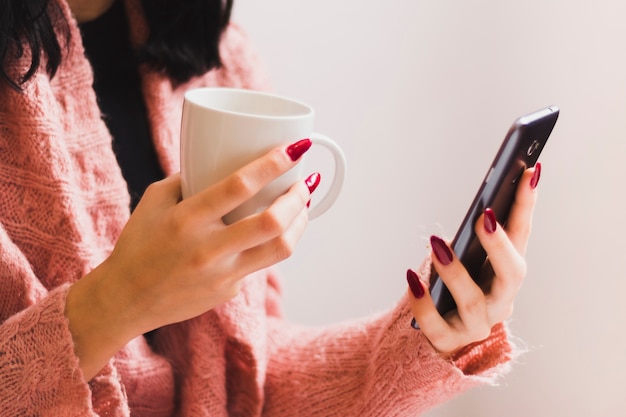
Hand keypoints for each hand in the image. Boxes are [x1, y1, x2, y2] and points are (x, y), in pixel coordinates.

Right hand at [66, 139, 317, 378]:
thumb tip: (220, 158)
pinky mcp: (229, 292)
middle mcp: (208, 249)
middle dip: (299, 197)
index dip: (273, 164)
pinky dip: (268, 244)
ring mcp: (222, 275)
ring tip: (303, 207)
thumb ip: (187, 179)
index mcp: (185, 220)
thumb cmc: (138, 244)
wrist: (126, 300)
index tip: (295, 148)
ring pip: (280, 249)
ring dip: (300, 223)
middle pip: (272, 223)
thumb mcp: (153, 201)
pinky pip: (259, 263)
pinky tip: (267, 234)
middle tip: (306, 182)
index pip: (238, 186)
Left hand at [406, 164, 540, 354]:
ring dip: (456, 271)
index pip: (522, 236)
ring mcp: (475, 324)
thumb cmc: (458, 289)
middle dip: (501, 245)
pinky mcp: (447, 340)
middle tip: (486, 216)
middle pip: (512, 275)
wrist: (441, 337)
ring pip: (472, 302)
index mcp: (507, 274)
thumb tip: (482, 202)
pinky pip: (435, 323)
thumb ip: (474, 237)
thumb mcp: (469, 260)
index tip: (528, 171)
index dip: (527, 205)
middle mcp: (500, 301)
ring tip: (437, 243)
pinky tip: (411, 278)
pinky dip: (423, 301)